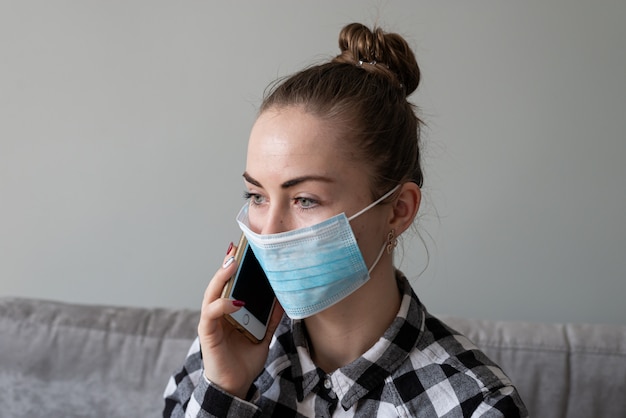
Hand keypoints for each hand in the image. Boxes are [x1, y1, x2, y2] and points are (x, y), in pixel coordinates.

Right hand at [197, 244, 283, 398]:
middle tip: (238, 248)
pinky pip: (211, 314)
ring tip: (233, 264)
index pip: (231, 283)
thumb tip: (283, 298)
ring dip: (221, 277)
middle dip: (228, 264)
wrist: (236, 386)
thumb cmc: (245, 360)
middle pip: (220, 283)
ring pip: (212, 293)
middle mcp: (218, 312)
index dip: (236, 266)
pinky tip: (236, 302)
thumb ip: (271, 318)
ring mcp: (211, 321)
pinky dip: (223, 305)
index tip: (246, 249)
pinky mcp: (207, 332)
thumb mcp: (264, 335)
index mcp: (230, 310)